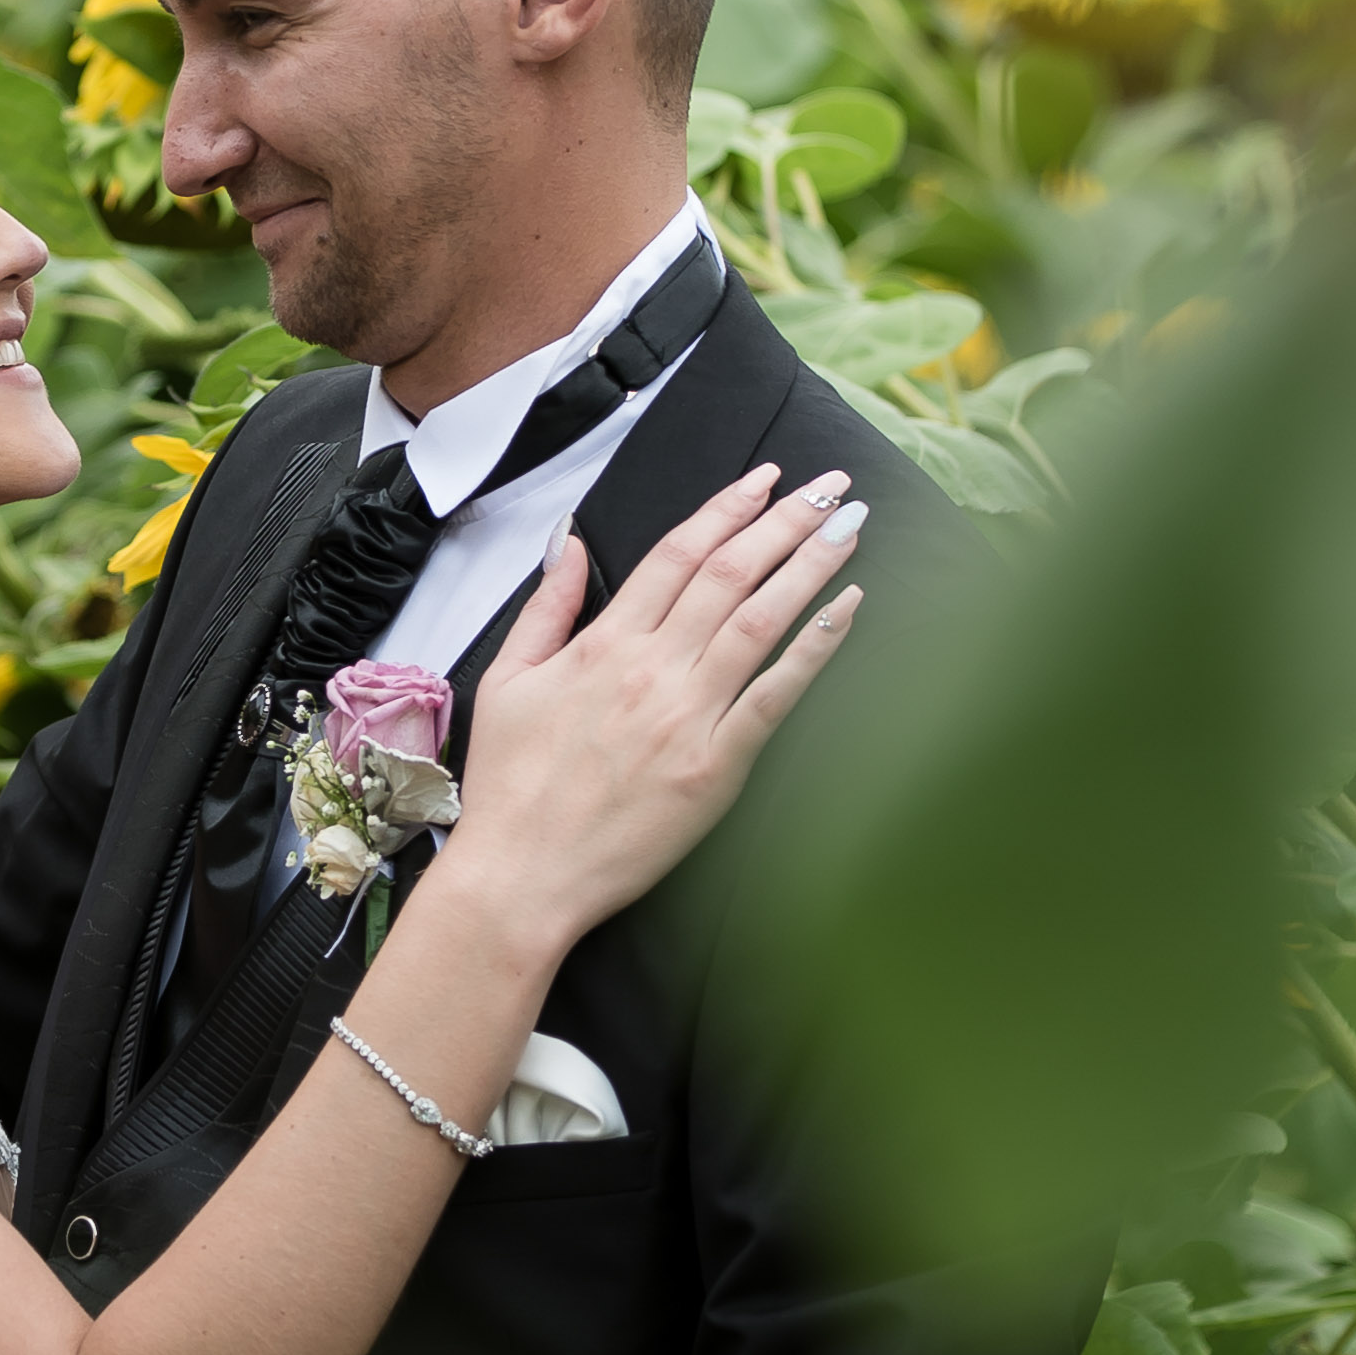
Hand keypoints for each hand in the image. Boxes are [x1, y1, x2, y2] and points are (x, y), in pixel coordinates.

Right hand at [452, 459, 866, 951]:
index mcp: (603, 644)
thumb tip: (571, 539)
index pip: (678, 553)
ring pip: (759, 620)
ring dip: (810, 565)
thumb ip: (548, 605)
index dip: (727, 507)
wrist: (521, 876)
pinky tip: (847, 607)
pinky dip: (814, 647)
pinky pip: (774, 696)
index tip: (766, 478)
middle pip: (730, 573)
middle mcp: (651, 669)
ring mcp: (687, 717)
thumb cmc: (511, 786)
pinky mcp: (716, 768)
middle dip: (786, 520)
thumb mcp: (507, 679)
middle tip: (829, 484)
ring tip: (849, 524)